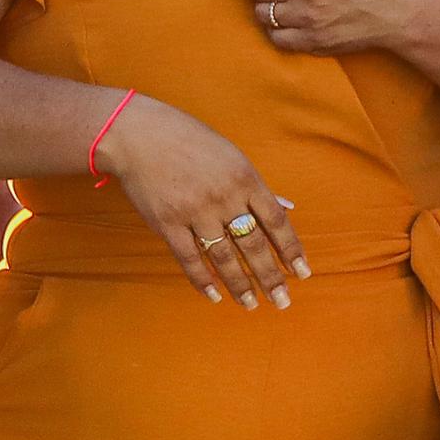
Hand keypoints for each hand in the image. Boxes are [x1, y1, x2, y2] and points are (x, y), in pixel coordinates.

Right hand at [97, 97, 305, 308]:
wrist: (137, 134)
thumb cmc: (190, 142)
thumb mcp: (231, 157)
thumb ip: (257, 187)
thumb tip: (289, 207)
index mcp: (245, 179)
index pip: (277, 221)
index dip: (291, 249)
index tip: (302, 273)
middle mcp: (224, 198)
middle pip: (254, 244)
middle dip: (271, 277)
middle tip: (282, 302)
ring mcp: (195, 211)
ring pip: (224, 257)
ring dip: (240, 285)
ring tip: (252, 304)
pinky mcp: (167, 222)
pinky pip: (189, 258)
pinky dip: (202, 279)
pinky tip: (214, 296)